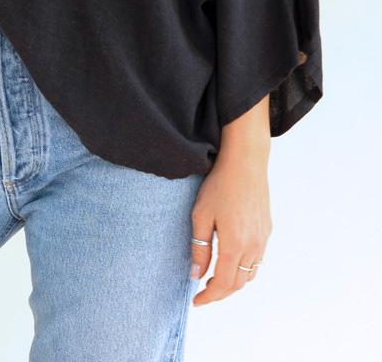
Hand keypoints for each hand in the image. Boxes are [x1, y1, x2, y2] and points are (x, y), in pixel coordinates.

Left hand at [189, 149, 271, 306]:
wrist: (246, 163)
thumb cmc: (220, 185)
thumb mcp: (201, 215)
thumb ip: (199, 247)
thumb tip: (196, 274)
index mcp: (235, 244)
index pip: (222, 283)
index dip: (209, 297)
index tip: (196, 302)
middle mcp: (253, 246)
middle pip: (238, 284)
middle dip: (220, 293)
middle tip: (203, 293)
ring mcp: (263, 239)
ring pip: (250, 274)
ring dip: (233, 282)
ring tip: (215, 279)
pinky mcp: (267, 230)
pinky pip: (257, 260)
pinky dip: (244, 269)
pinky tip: (232, 261)